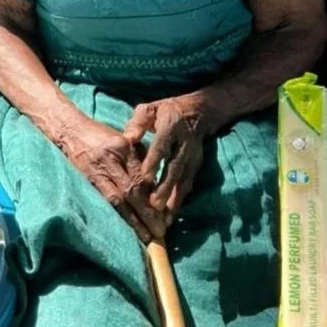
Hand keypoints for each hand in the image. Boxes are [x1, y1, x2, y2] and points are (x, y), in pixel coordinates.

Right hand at [58, 117, 167, 242]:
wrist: (70, 131)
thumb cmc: (101, 135)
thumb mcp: (124, 140)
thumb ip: (139, 159)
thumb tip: (155, 185)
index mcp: (123, 147)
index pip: (141, 175)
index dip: (153, 196)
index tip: (165, 214)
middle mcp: (109, 160)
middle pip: (130, 190)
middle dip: (146, 214)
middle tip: (159, 232)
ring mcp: (95, 172)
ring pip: (116, 200)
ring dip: (131, 221)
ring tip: (144, 236)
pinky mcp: (86, 181)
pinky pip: (103, 202)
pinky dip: (116, 216)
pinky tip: (125, 228)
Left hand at [125, 95, 209, 221]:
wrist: (199, 112)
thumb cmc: (166, 111)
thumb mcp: (150, 109)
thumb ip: (137, 122)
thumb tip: (128, 138)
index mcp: (171, 126)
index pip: (161, 146)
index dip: (154, 162)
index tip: (144, 179)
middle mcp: (185, 143)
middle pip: (175, 167)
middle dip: (165, 188)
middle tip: (153, 206)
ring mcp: (193, 156)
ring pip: (184, 179)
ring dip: (174, 199)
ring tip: (164, 218)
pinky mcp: (197, 165)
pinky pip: (189, 184)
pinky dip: (180, 199)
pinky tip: (172, 214)